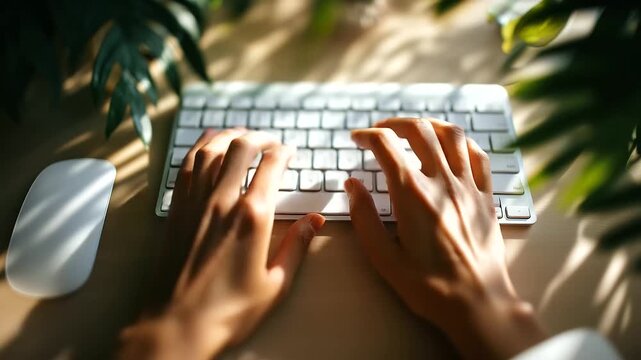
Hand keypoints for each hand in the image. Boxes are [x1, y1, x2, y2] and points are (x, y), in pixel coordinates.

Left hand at [120, 129, 324, 358]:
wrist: (176, 325)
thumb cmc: (229, 311)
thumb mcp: (275, 284)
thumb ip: (297, 247)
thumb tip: (315, 221)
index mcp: (253, 217)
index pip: (272, 166)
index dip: (285, 152)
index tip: (291, 152)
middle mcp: (223, 200)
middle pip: (242, 148)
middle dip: (260, 137)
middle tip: (271, 141)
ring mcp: (195, 201)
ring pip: (212, 149)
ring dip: (230, 135)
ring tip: (242, 135)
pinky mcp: (176, 209)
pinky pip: (187, 165)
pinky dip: (200, 148)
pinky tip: (208, 145)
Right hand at [346, 118, 545, 358]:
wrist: (477, 303)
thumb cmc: (429, 286)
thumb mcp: (384, 258)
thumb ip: (364, 218)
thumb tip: (353, 185)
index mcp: (412, 195)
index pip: (386, 146)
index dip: (367, 136)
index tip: (358, 139)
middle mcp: (442, 183)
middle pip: (419, 131)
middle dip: (394, 123)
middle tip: (381, 130)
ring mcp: (468, 187)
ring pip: (452, 135)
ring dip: (429, 124)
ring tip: (415, 129)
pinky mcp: (487, 197)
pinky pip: (479, 156)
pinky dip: (464, 142)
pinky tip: (453, 145)